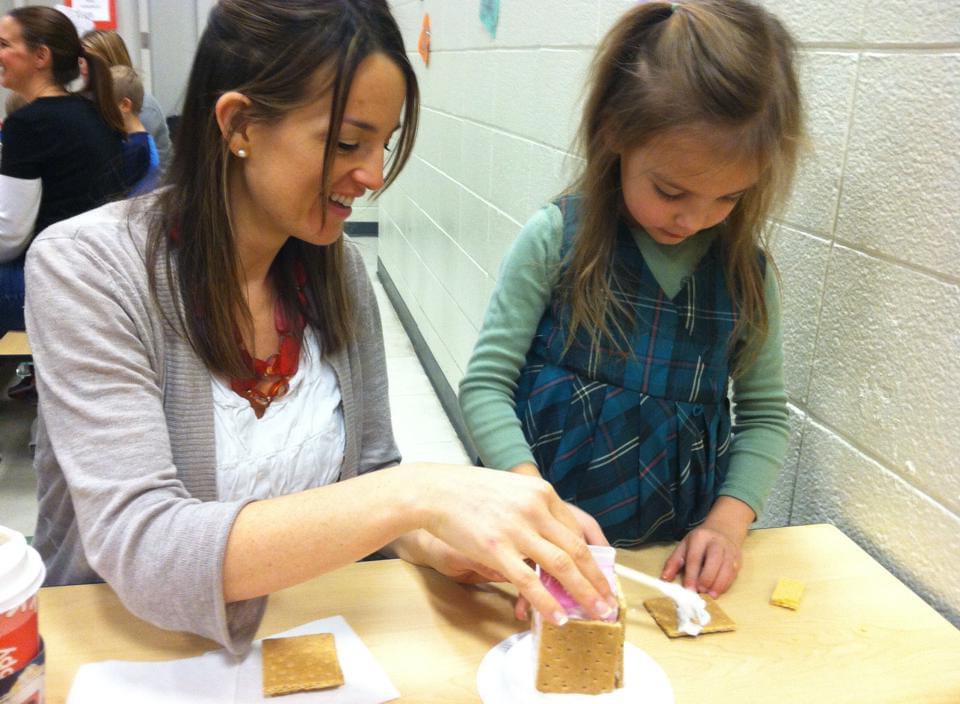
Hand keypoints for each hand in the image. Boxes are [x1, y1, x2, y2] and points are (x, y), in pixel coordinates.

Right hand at [412, 464, 616, 624]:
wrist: (436, 490)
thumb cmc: (472, 491)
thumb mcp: (514, 490)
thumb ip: (536, 510)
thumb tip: (555, 542)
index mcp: (542, 493)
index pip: (577, 530)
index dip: (593, 559)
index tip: (602, 577)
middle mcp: (535, 509)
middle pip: (577, 550)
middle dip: (598, 581)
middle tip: (610, 603)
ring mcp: (516, 529)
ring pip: (561, 566)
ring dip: (583, 594)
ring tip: (595, 613)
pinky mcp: (496, 549)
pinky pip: (528, 581)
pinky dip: (547, 602)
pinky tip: (558, 617)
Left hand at [660, 497, 753, 597]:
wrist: (724, 529)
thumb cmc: (700, 541)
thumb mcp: (684, 546)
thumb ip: (674, 562)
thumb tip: (664, 579)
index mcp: (700, 537)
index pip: (695, 557)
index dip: (692, 575)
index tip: (689, 589)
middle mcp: (716, 542)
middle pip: (714, 561)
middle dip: (707, 578)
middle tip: (701, 591)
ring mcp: (729, 550)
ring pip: (727, 568)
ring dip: (719, 584)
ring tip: (710, 595)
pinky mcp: (737, 559)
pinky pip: (733, 574)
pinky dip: (726, 584)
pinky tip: (718, 591)